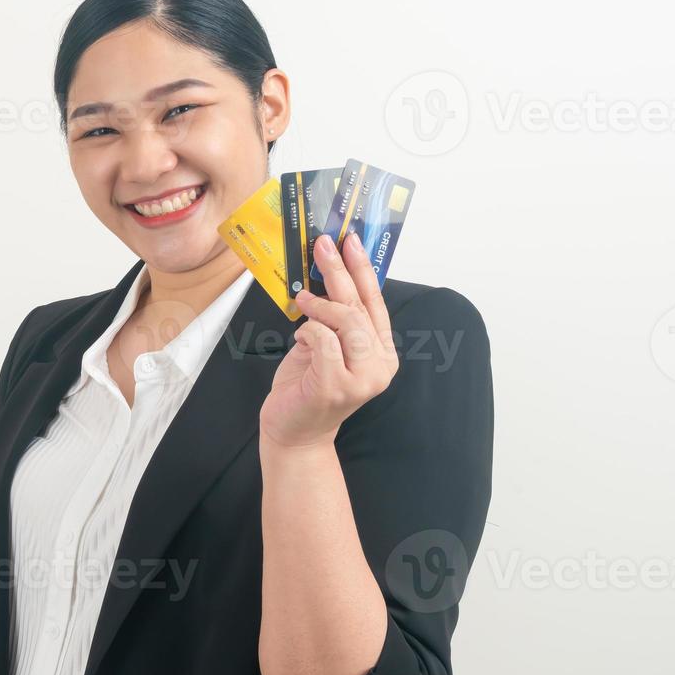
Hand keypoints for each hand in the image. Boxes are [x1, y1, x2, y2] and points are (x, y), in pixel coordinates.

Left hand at [260, 232, 398, 448]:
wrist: (293, 433)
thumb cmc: (306, 387)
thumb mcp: (323, 346)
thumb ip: (333, 320)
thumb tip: (326, 277)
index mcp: (381, 352)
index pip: (375, 302)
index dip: (363, 269)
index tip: (351, 241)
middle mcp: (380, 365)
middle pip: (361, 306)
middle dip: (339, 270)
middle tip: (322, 245)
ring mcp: (363, 377)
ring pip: (346, 320)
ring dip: (320, 304)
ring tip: (302, 299)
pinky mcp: (338, 385)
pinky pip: (323, 339)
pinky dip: (308, 330)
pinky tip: (300, 336)